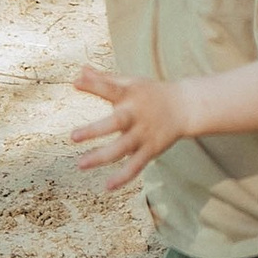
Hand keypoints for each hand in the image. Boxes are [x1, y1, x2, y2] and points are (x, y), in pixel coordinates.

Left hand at [72, 62, 186, 187]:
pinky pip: (136, 165)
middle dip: (94, 130)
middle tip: (72, 137)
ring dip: (102, 157)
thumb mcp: (130, 82)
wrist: (185, 106)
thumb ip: (104, 79)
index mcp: (130, 94)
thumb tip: (80, 71)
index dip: (93, 85)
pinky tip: (108, 186)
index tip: (75, 83)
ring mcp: (144, 133)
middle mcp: (137, 114)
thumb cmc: (150, 93)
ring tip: (80, 165)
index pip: (110, 88)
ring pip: (123, 148)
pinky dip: (123, 176)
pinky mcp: (151, 149)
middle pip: (116, 122)